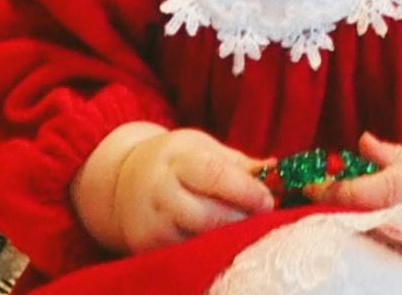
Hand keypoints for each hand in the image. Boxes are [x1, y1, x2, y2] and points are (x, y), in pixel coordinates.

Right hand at [81, 126, 278, 254]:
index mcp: (176, 159)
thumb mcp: (202, 149)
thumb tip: (277, 169)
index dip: (245, 191)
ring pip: (198, 239)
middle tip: (261, 217)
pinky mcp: (147, 247)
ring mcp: (151, 223)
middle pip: (207, 215)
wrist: (124, 182)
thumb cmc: (176, 162)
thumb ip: (239, 163)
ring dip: (228, 236)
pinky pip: (187, 252)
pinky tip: (220, 239)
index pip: (213, 175)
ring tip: (243, 227)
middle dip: (240, 218)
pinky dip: (209, 248)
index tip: (268, 200)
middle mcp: (159, 191)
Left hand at [303, 132, 401, 241]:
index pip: (377, 189)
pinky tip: (350, 233)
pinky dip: (369, 240)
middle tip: (303, 201)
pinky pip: (392, 249)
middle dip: (336, 210)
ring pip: (377, 237)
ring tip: (319, 217)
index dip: (341, 188)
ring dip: (348, 226)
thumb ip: (397, 154)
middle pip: (370, 217)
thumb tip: (360, 143)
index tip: (312, 184)